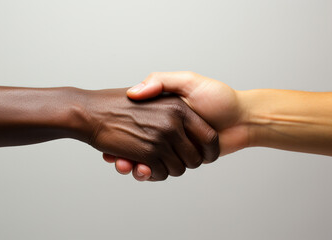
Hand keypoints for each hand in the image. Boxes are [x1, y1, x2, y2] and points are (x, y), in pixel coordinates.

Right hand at [104, 72, 248, 179]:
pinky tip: (138, 169)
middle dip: (128, 153)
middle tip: (118, 156)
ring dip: (135, 166)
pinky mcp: (180, 160)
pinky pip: (158, 172)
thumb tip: (134, 93)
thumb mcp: (187, 81)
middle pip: (138, 146)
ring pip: (147, 161)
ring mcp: (173, 146)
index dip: (126, 134)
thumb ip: (162, 81)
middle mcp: (168, 130)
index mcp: (166, 113)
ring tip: (125, 163)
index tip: (115, 139)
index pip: (137, 125)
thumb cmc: (218, 97)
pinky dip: (147, 174)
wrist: (243, 118)